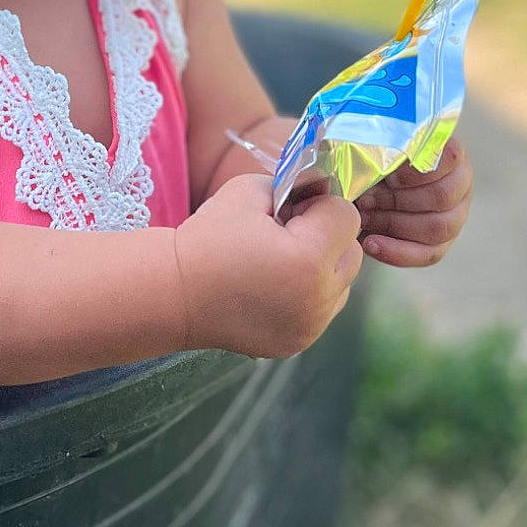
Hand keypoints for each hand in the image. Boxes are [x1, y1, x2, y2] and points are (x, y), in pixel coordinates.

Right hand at [175, 173, 364, 360]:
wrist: (174, 294)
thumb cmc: (208, 238)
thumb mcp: (249, 190)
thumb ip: (294, 184)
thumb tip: (322, 187)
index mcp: (307, 259)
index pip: (347, 217)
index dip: (320, 205)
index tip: (291, 208)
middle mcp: (317, 299)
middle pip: (352, 253)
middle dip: (328, 236)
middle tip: (288, 233)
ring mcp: (310, 326)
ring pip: (342, 283)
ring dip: (323, 267)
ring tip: (282, 261)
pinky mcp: (298, 342)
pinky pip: (323, 308)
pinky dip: (309, 294)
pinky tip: (275, 285)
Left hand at [357, 136, 472, 266]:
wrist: (369, 188)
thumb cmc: (376, 161)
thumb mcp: (378, 148)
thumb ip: (382, 148)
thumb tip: (372, 160)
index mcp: (451, 153)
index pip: (451, 158)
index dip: (417, 170)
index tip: (387, 176)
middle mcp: (461, 184)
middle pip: (441, 197)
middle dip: (397, 200)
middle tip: (365, 199)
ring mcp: (456, 216)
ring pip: (437, 228)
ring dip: (393, 224)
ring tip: (365, 217)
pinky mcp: (442, 243)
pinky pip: (427, 254)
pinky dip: (396, 252)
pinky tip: (371, 244)